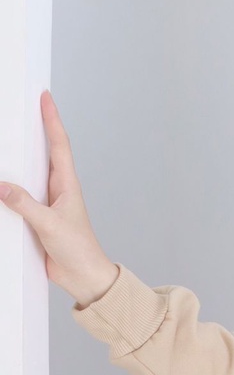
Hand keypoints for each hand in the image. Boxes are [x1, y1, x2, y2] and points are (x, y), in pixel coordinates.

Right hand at [0, 90, 118, 305]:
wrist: (83, 276)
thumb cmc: (78, 250)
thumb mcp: (49, 225)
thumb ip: (25, 205)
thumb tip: (0, 185)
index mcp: (67, 185)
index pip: (59, 145)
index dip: (52, 120)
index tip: (46, 98)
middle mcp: (58, 189)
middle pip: (44, 152)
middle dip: (37, 129)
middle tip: (26, 106)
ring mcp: (47, 202)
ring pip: (30, 172)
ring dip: (20, 155)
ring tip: (9, 135)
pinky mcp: (36, 216)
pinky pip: (18, 195)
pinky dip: (8, 186)